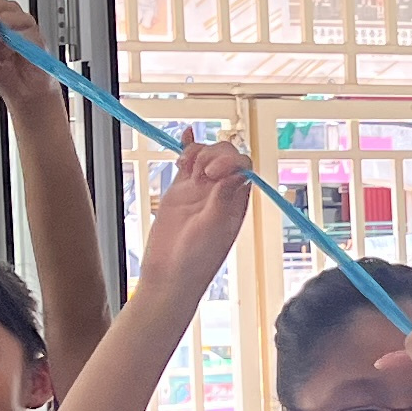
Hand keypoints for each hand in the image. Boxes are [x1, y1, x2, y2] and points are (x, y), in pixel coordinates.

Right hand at [138, 141, 259, 298]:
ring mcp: (200, 189)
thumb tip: (237, 172)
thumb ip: (223, 200)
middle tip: (201, 171)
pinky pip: (186, 163)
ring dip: (198, 152)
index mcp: (236, 202)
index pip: (242, 168)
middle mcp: (221, 192)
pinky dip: (187, 147)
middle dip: (214, 155)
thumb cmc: (196, 260)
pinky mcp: (180, 190)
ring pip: (205, 156)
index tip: (213, 173)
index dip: (230, 162)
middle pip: (225, 157)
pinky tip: (185, 136)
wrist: (169, 275)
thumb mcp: (213, 229)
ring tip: (186, 165)